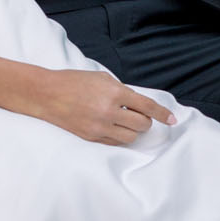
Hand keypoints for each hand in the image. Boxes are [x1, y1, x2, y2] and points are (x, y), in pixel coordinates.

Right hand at [35, 69, 175, 145]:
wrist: (47, 94)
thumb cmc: (74, 82)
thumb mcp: (102, 78)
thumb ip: (122, 90)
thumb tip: (139, 104)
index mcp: (115, 92)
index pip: (147, 106)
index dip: (163, 114)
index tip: (172, 119)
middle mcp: (109, 111)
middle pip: (142, 124)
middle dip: (145, 120)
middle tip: (138, 115)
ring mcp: (100, 126)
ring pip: (131, 136)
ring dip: (133, 129)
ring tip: (124, 121)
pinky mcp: (92, 137)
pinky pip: (116, 142)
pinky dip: (120, 135)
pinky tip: (113, 127)